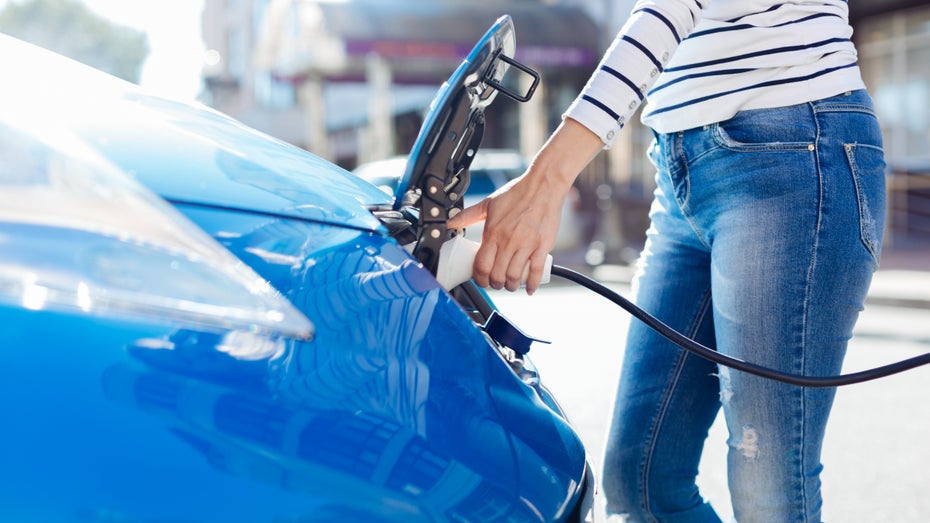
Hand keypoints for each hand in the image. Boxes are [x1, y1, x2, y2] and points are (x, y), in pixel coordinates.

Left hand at [448, 172, 564, 293]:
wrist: (543, 185)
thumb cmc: (517, 193)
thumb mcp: (488, 203)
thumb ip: (467, 215)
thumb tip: (449, 223)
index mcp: (493, 232)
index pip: (481, 266)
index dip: (479, 279)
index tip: (481, 280)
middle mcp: (509, 241)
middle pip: (497, 275)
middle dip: (495, 285)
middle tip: (496, 284)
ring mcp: (527, 245)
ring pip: (515, 277)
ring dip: (511, 286)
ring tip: (510, 285)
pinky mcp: (543, 246)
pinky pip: (536, 271)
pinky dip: (532, 284)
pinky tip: (529, 289)